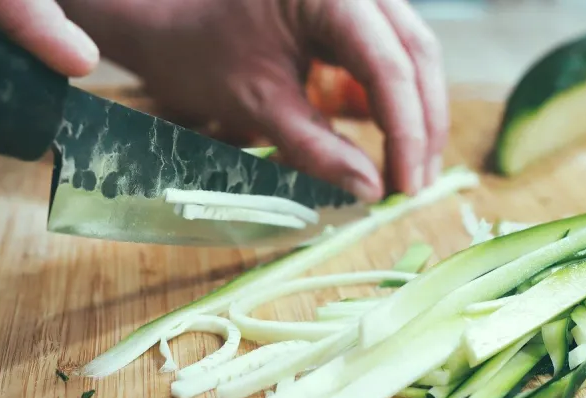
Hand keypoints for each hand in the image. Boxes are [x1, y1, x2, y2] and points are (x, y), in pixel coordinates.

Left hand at [63, 0, 448, 201]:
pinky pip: (388, 57)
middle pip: (415, 55)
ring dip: (415, 116)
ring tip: (408, 174)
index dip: (406, 131)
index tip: (406, 187)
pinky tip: (392, 145)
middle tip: (415, 188)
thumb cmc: (198, 53)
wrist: (164, 22)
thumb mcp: (258, 105)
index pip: (389, 65)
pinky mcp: (351, 15)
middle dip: (421, 125)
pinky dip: (394, 102)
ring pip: (410, 56)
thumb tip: (370, 191)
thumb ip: (317, 148)